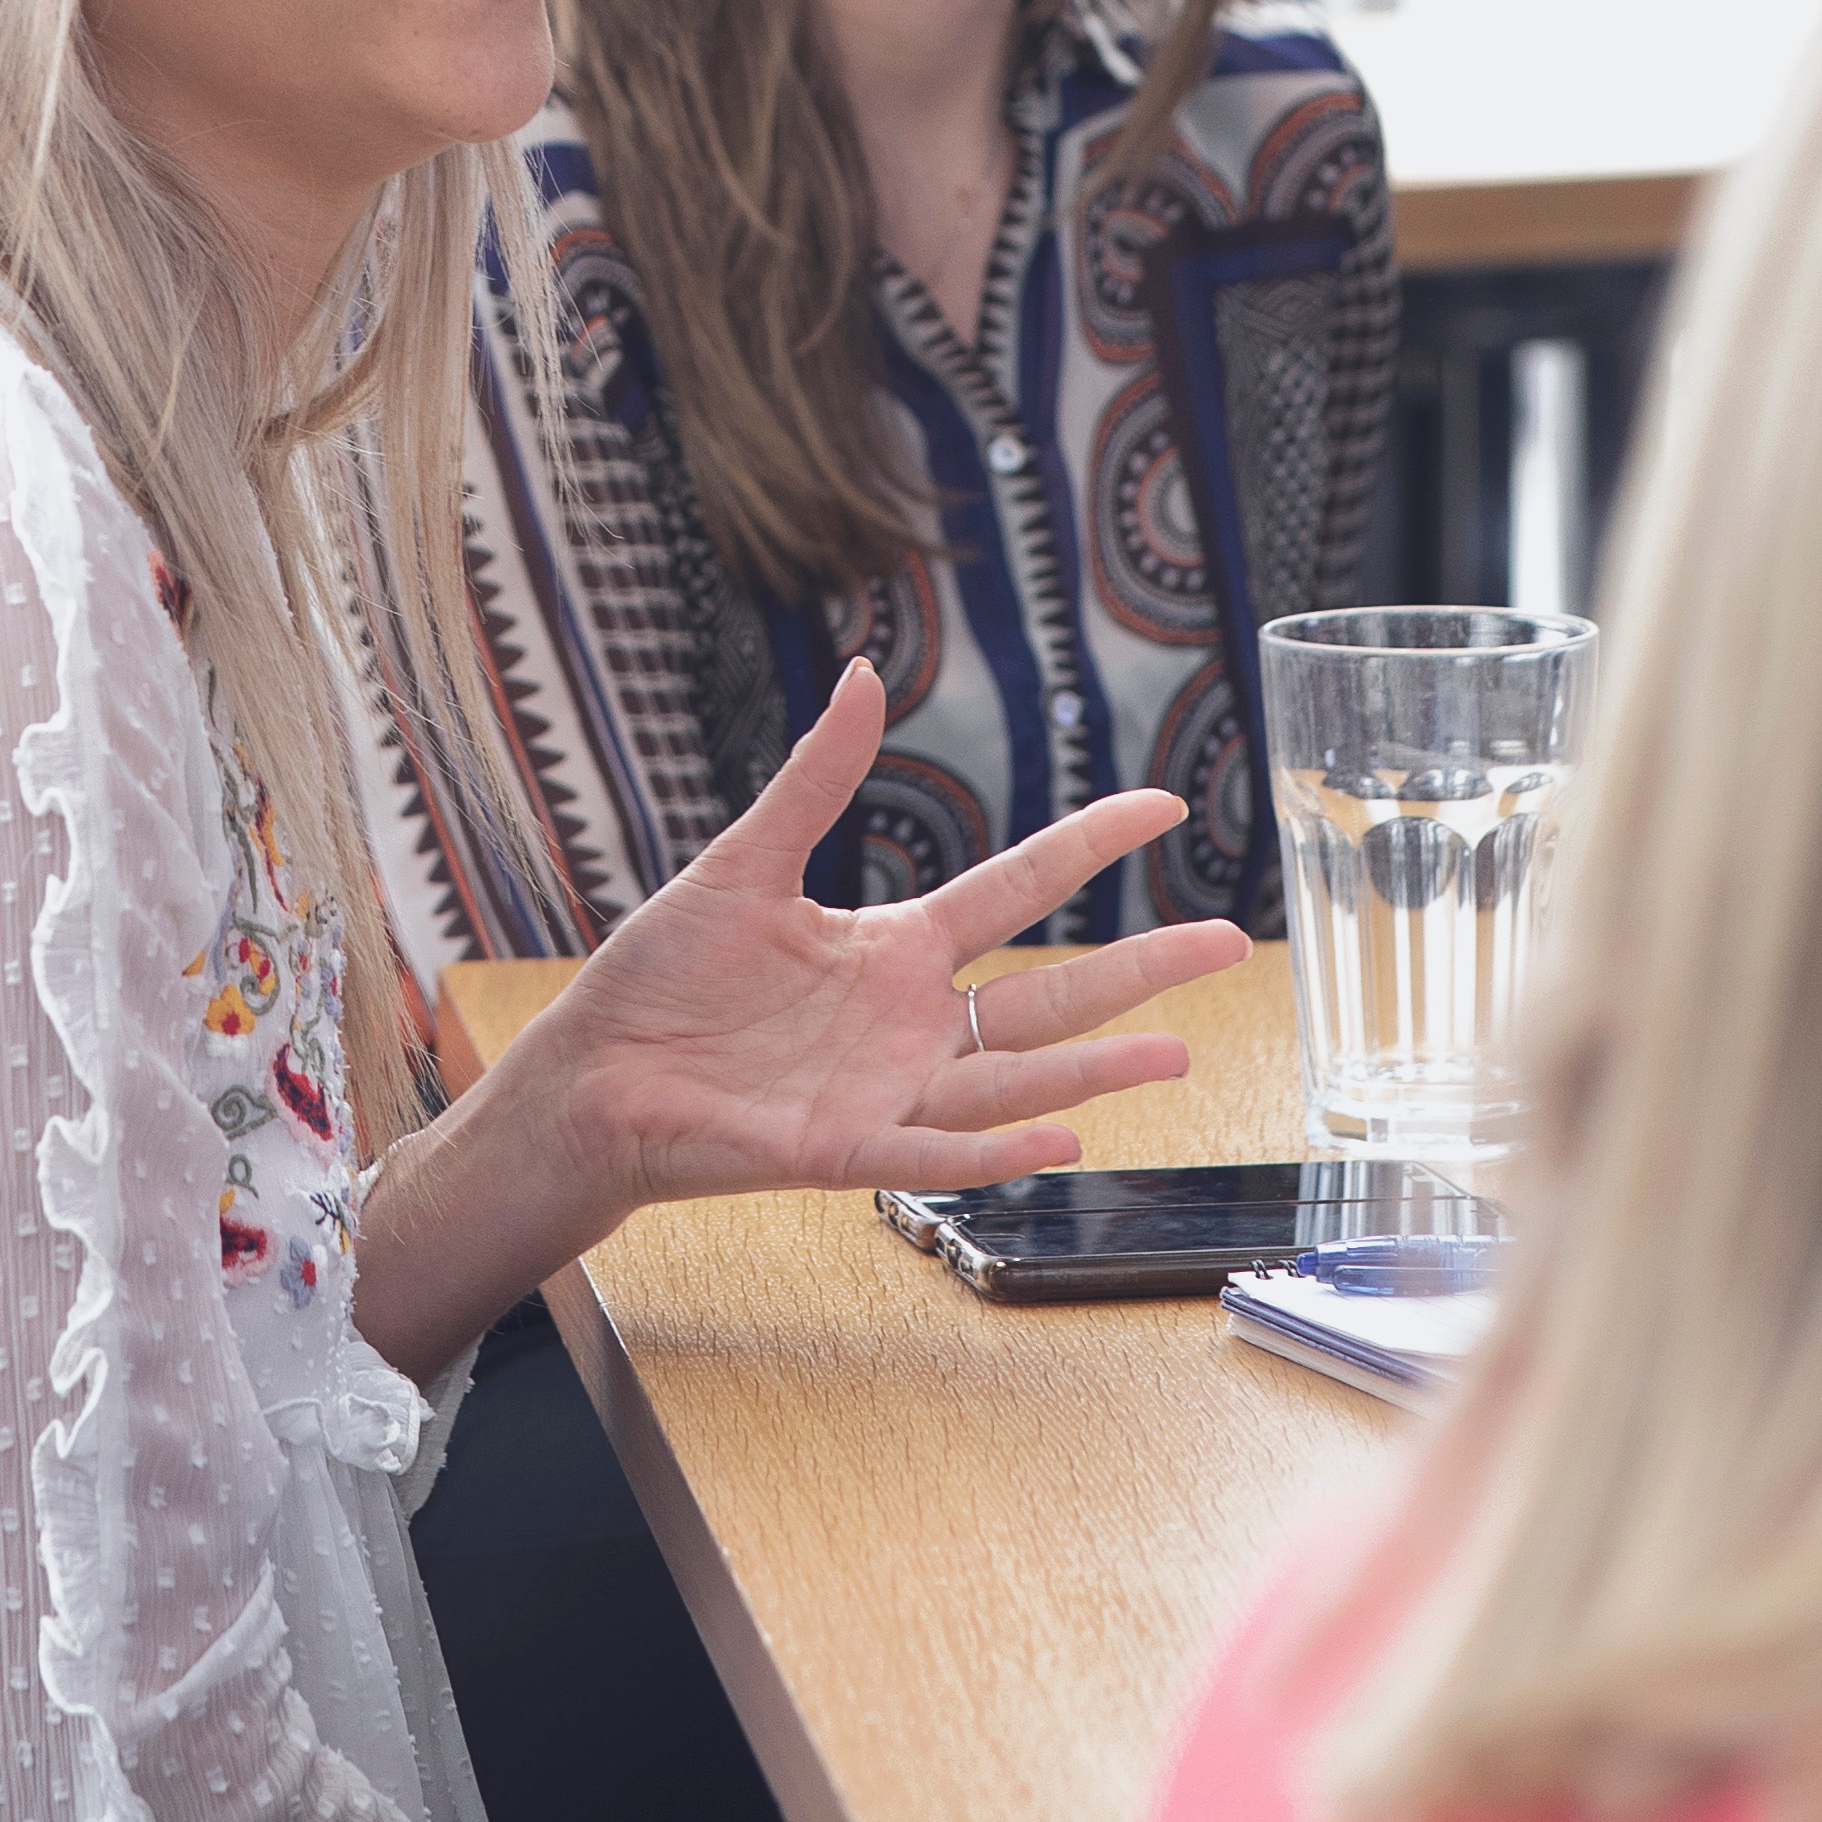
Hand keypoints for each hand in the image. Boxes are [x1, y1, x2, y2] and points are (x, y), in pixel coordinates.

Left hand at [537, 666, 1245, 1229]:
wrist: (593, 1074)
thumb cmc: (663, 977)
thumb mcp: (744, 863)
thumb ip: (814, 780)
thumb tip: (859, 674)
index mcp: (894, 949)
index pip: (1017, 887)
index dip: (1088, 845)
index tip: (1162, 805)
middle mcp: (910, 1022)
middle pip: (1050, 993)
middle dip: (1140, 971)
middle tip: (1228, 945)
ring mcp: (887, 1088)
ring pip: (1016, 1076)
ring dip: (1097, 1068)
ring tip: (1178, 1050)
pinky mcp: (843, 1147)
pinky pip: (937, 1147)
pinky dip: (1000, 1142)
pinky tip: (1062, 1132)